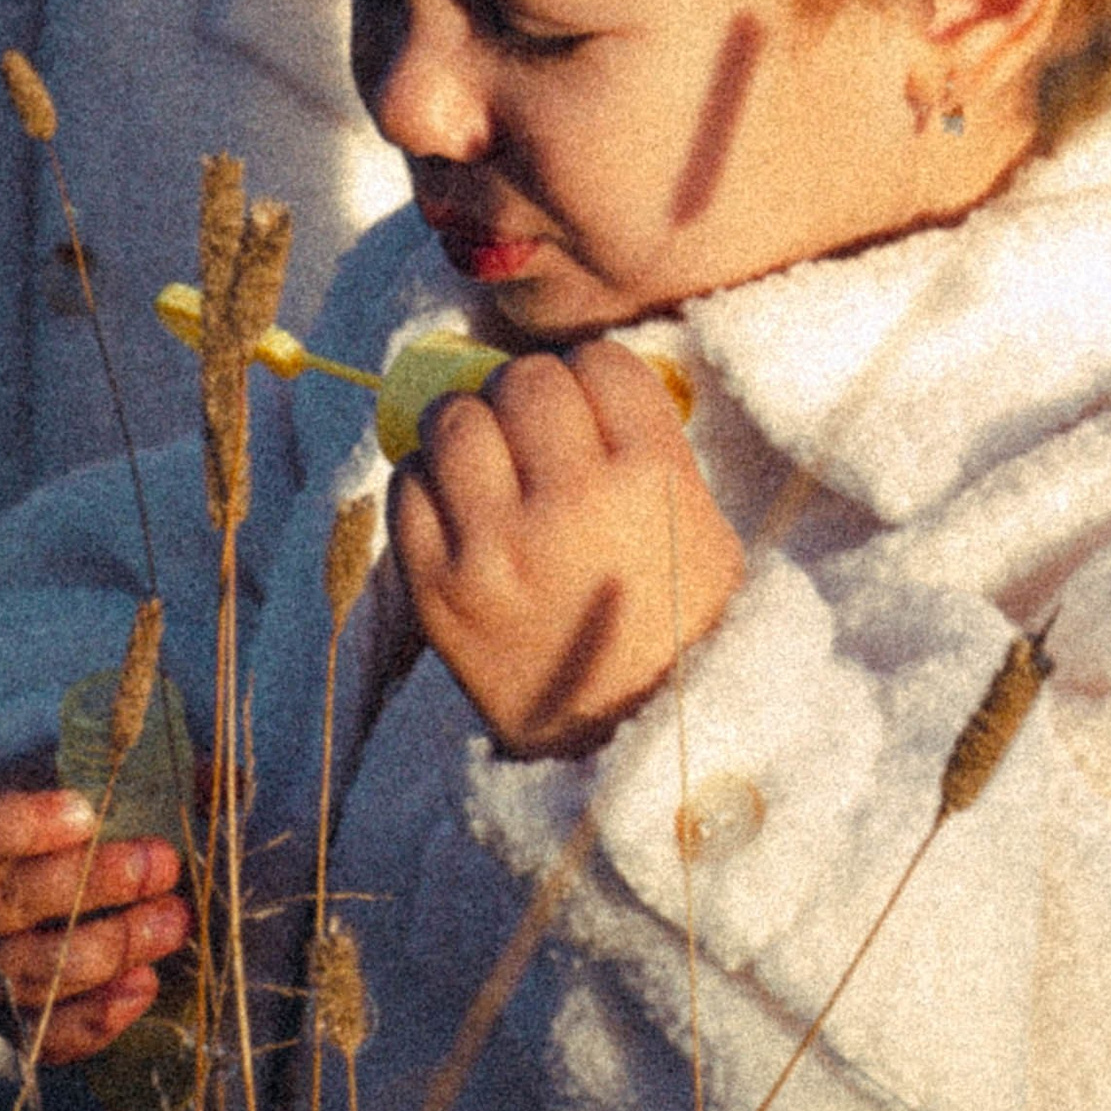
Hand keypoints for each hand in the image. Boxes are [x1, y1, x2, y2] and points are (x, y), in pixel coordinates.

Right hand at [0, 778, 191, 1068]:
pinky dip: (98, 1018)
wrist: (26, 890)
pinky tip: (146, 985)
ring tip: (174, 920)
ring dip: (110, 948)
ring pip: (30, 973)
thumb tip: (227, 779)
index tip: (87, 810)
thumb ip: (149, 776)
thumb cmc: (57, 829)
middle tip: (161, 863)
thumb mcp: (84, 786)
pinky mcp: (8, 1023)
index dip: (25, 824)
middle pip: (5, 902)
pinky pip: (46, 1035)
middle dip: (90, 883)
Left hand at [389, 344, 742, 757]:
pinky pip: (408, 488)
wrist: (627, 745)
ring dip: (468, 430)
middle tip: (531, 434)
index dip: (588, 379)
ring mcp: (497, 545)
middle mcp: (572, 501)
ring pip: (453, 420)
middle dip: (525, 397)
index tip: (585, 405)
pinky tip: (456, 510)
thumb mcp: (703, 531)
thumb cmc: (676, 631)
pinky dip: (427, 486)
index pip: (599, 364)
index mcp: (651, 479)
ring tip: (485, 462)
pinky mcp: (437, 588)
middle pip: (523, 382)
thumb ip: (647, 449)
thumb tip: (579, 384)